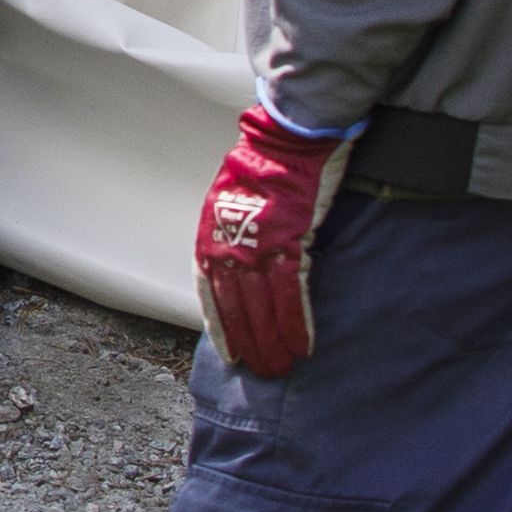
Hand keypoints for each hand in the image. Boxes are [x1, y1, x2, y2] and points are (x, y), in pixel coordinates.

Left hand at [194, 109, 343, 376]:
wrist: (285, 139)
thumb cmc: (263, 171)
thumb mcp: (232, 207)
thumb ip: (232, 240)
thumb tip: (241, 274)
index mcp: (210, 238)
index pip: (209, 294)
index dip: (220, 328)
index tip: (230, 354)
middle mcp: (227, 247)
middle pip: (236, 308)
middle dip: (250, 344)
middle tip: (263, 371)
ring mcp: (256, 247)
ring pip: (262, 308)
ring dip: (274, 342)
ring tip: (282, 367)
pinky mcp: (288, 243)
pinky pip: (291, 294)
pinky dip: (297, 323)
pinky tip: (302, 345)